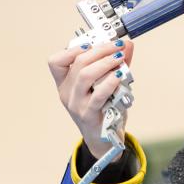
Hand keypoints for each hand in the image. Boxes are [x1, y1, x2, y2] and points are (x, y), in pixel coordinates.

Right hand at [48, 39, 134, 158]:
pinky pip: (98, 95)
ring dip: (105, 63)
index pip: (56, 62)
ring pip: (85, 76)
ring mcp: (76, 105)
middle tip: (117, 46)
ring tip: (119, 58)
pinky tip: (119, 76)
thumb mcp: (107, 85)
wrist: (104, 140)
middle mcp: (67, 93)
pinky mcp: (88, 115)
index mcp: (65, 83)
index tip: (92, 43)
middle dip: (100, 50)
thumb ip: (116, 65)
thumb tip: (127, 44)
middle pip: (78, 64)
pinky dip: (110, 83)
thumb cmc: (103, 109)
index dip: (71, 49)